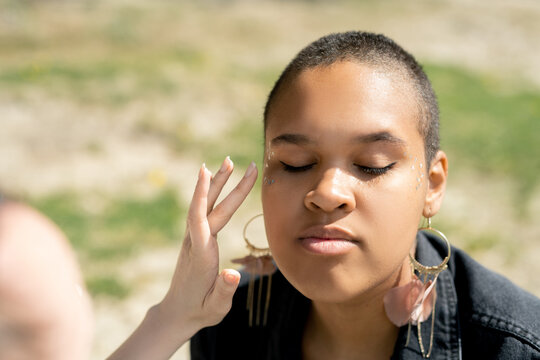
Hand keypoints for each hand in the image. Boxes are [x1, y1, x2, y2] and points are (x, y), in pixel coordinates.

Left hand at [107, 158, 257, 359]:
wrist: (178, 312)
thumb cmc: (200, 311)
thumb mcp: (216, 308)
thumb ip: (225, 290)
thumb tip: (233, 273)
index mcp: (201, 255)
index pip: (199, 219)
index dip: (202, 195)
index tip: (205, 172)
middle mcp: (195, 242)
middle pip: (207, 207)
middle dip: (221, 183)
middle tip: (233, 160)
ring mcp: (194, 239)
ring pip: (205, 206)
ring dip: (216, 184)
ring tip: (228, 163)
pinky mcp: (196, 239)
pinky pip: (203, 211)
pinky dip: (210, 194)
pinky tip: (216, 182)